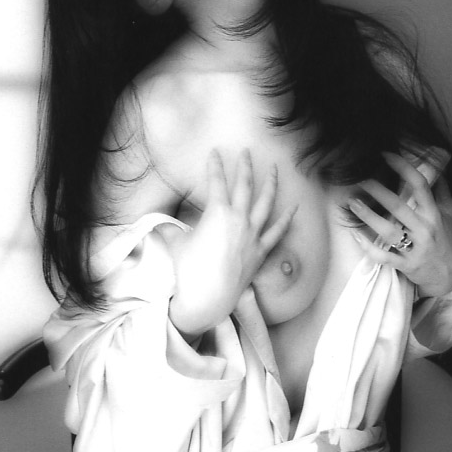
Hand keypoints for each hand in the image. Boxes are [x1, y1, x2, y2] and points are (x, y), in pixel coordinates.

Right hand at [168, 149, 295, 334]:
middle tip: (247, 152)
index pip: (216, 182)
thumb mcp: (174, 242)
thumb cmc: (188, 270)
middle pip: (245, 186)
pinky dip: (287, 219)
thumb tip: (157, 226)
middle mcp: (239, 220)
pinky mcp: (261, 252)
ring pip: (266, 203)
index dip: (214, 165)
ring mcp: (253, 235)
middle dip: (245, 166)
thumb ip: (167, 229)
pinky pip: (278, 232)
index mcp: (217, 213)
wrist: (206, 299)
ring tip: (275, 169)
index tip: (214, 153)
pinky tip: (294, 208)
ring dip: (271, 184)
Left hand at [348, 151, 451, 296]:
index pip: (420, 185)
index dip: (403, 167)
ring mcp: (414, 249)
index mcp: (434, 215)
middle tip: (360, 178)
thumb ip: (441, 191)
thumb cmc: (448, 241)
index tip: (386, 155)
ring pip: (387, 232)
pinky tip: (355, 235)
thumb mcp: (450, 215)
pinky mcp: (404, 265)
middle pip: (398, 207)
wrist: (451, 276)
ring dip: (368, 216)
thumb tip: (435, 167)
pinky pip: (383, 256)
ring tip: (353, 202)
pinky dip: (368, 247)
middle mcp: (424, 230)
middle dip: (377, 191)